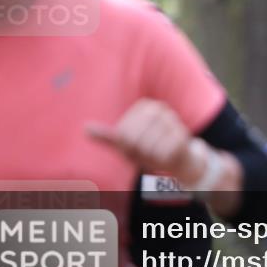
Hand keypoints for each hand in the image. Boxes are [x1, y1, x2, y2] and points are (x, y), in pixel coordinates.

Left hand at [85, 98, 199, 182]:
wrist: (179, 158)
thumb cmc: (149, 150)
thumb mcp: (127, 144)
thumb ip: (108, 137)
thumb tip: (85, 128)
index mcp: (144, 107)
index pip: (122, 133)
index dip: (127, 146)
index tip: (136, 146)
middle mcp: (159, 109)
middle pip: (134, 139)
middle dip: (138, 151)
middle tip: (148, 152)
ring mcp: (172, 120)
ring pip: (148, 147)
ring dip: (151, 156)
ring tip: (158, 153)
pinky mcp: (182, 135)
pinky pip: (162, 153)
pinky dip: (162, 159)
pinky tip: (168, 155)